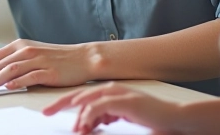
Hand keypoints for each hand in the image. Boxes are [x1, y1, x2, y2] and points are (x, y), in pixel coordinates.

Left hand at [0, 39, 96, 90]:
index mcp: (19, 46)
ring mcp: (37, 60)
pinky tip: (7, 87)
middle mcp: (25, 50)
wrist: (82, 58)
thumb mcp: (31, 55)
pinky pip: (29, 76)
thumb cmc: (56, 58)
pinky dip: (16, 82)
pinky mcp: (48, 71)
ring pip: (10, 69)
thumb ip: (13, 62)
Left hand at [42, 82, 184, 134]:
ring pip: (87, 102)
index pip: (81, 95)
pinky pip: (98, 107)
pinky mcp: (123, 101)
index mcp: (108, 91)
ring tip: (78, 131)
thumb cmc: (150, 116)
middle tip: (46, 113)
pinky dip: (89, 116)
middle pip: (78, 95)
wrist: (173, 116)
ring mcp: (117, 93)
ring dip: (79, 118)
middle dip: (60, 104)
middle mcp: (110, 89)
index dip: (63, 102)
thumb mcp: (120, 116)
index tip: (49, 110)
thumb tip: (88, 124)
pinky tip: (85, 125)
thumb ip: (104, 116)